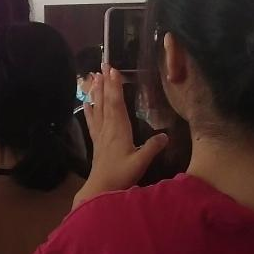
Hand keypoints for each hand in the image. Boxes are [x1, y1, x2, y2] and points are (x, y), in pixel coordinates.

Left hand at [76, 66, 168, 207]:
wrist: (100, 188)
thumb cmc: (121, 175)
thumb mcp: (141, 162)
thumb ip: (152, 148)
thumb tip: (166, 135)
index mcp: (119, 130)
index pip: (116, 103)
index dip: (115, 86)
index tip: (113, 70)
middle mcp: (108, 128)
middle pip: (106, 101)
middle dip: (105, 82)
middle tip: (103, 65)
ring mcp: (100, 134)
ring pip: (98, 108)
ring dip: (96, 91)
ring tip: (93, 76)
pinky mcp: (97, 141)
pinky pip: (92, 121)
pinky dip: (90, 109)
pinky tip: (87, 102)